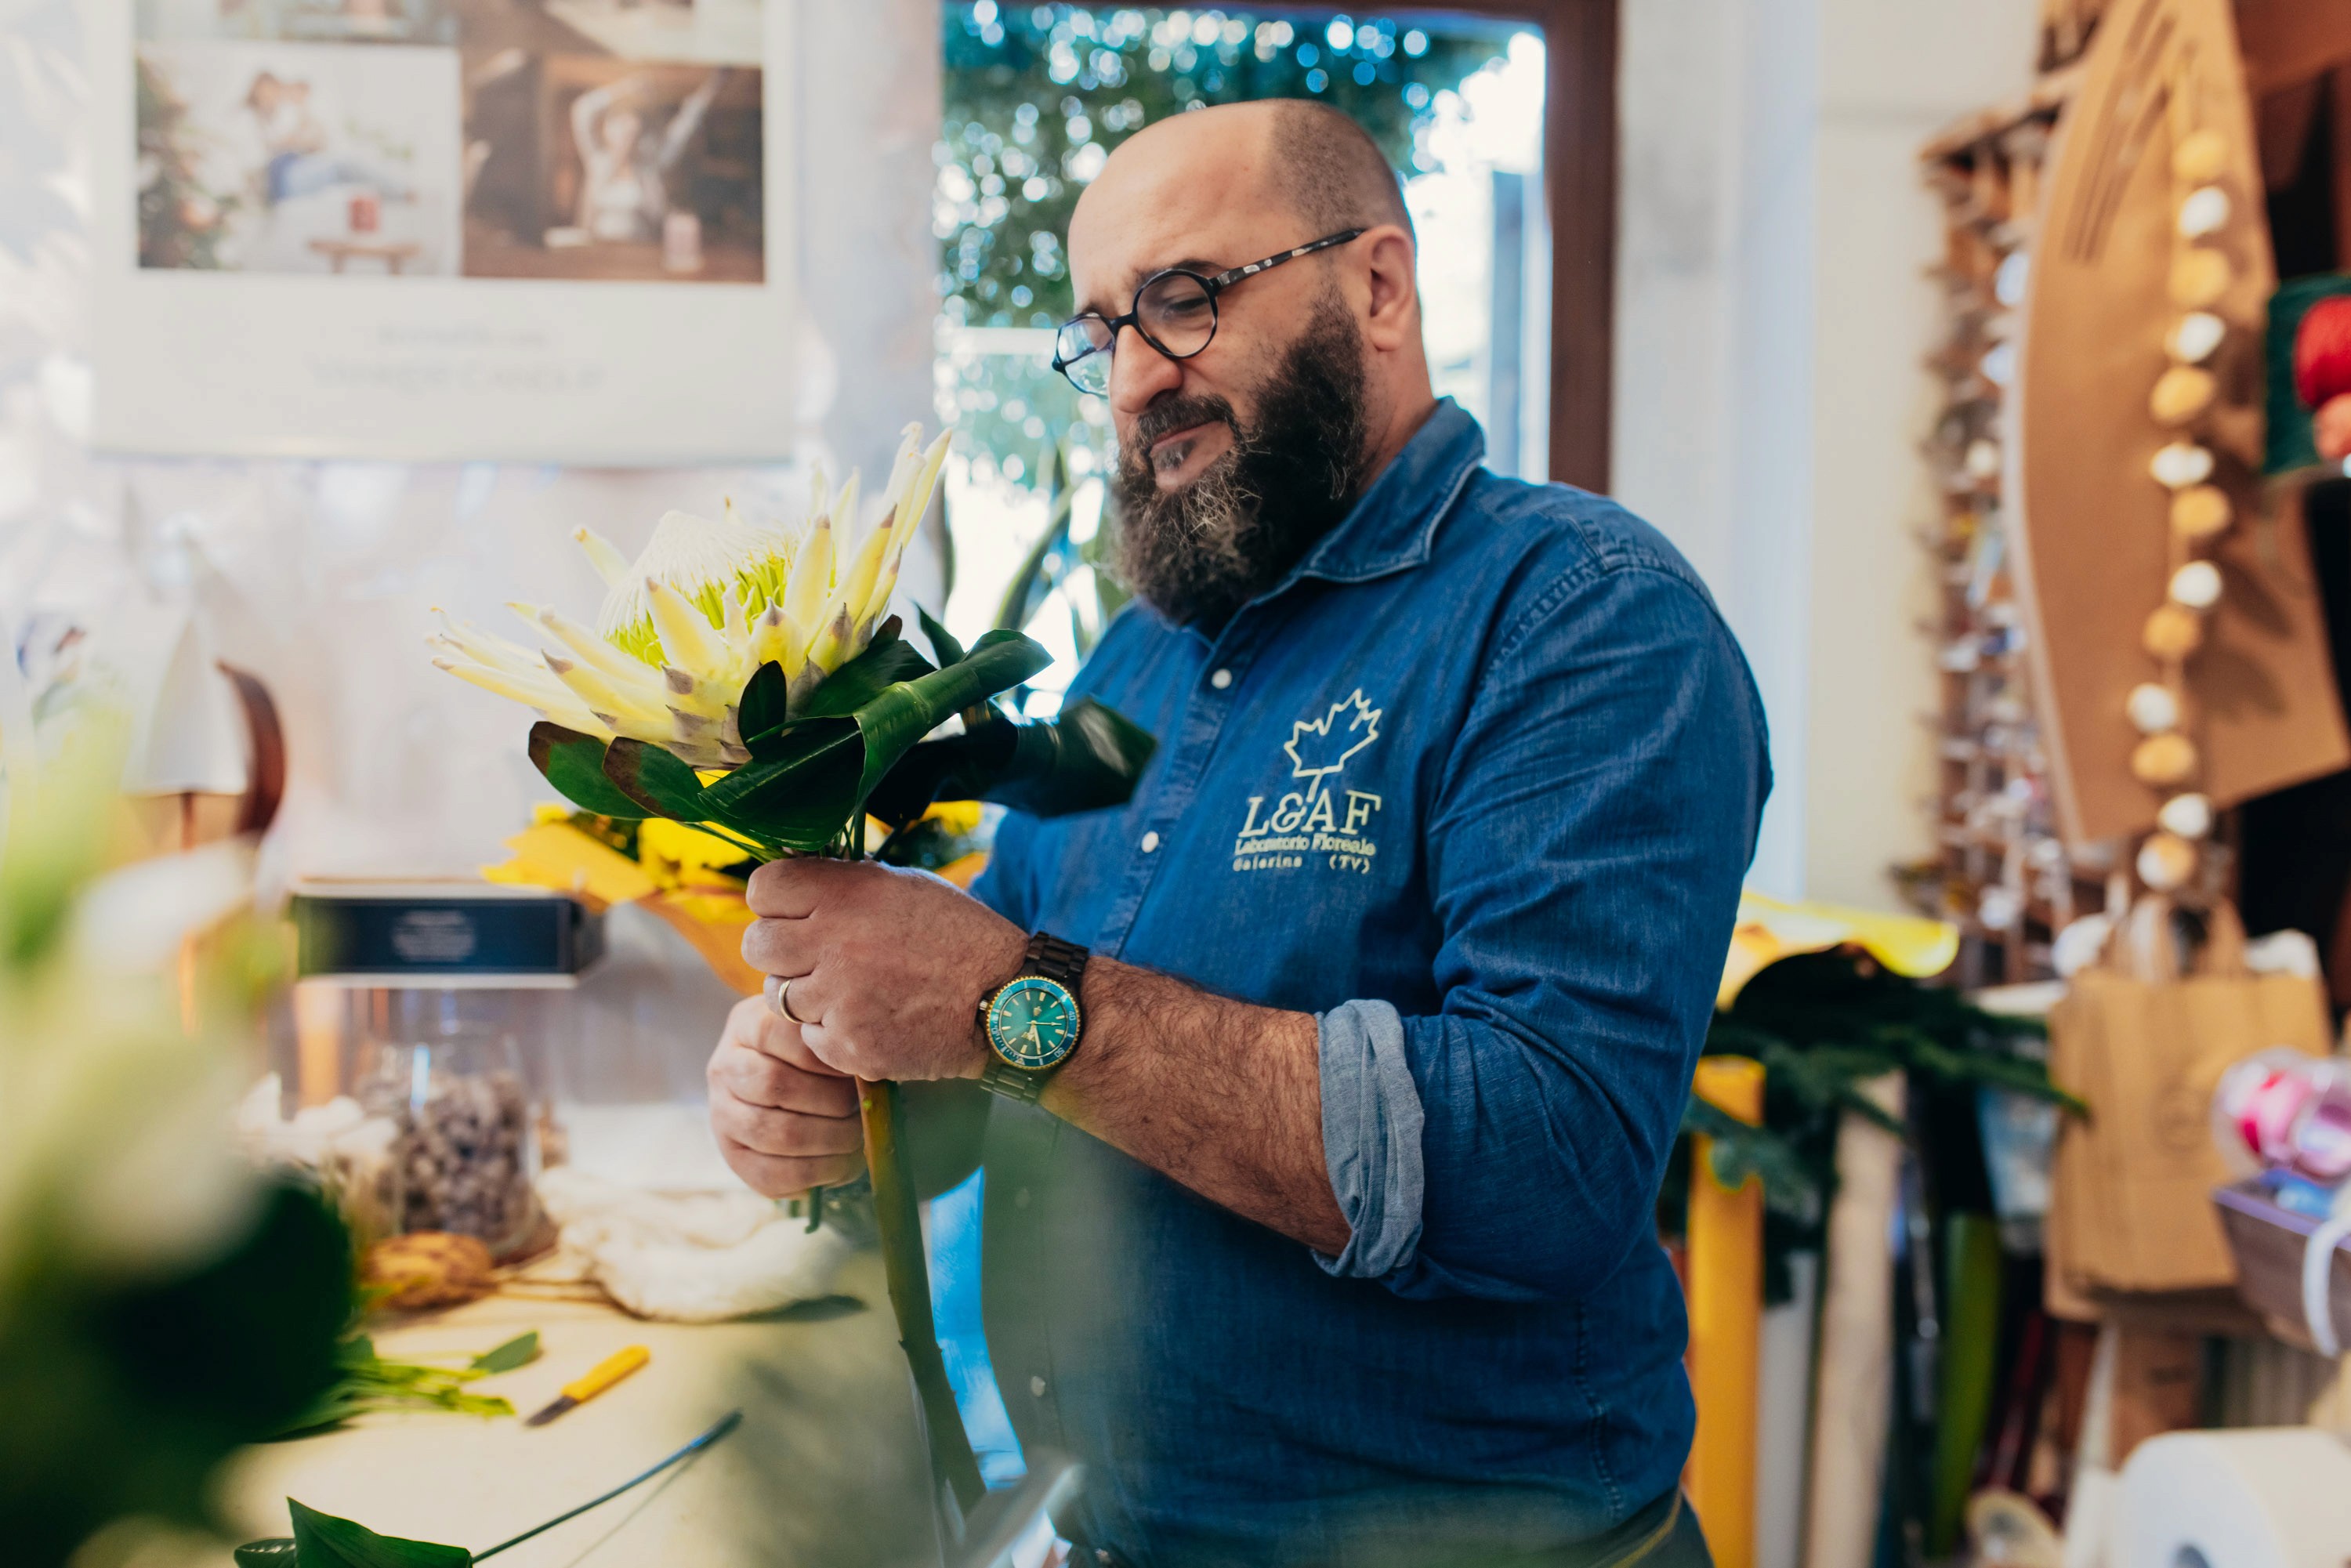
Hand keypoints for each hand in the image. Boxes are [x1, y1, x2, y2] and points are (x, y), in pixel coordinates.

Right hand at [706, 993, 864, 1197]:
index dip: (819, 1053)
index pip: (773, 1033)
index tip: (855, 1066)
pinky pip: (771, 1174)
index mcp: (745, 1025)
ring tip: (856, 1136)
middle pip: (774, 1085)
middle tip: (861, 1107)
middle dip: (830, 1101)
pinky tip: (840, 1164)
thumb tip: (864, 1066)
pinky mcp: (733, 1156)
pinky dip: (815, 1173)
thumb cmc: (818, 1054)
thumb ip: (832, 1038)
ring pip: (774, 1132)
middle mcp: (724, 1067)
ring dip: (827, 1139)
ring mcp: (722, 1113)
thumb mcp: (820, 1031)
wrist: (789, 1088)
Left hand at [740, 858, 1027, 1082]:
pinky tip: (869, 1019)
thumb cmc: (957, 936)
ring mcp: (837, 999)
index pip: (762, 889)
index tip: (792, 909)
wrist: (1005, 1002)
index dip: (774, 900)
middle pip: (756, 944)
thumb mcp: (904, 887)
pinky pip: (808, 1037)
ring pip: (776, 996)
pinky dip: (830, 1031)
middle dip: (778, 949)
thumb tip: (792, 882)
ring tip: (848, 989)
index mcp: (848, 894)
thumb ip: (844, 884)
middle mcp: (834, 943)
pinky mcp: (846, 1045)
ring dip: (803, 994)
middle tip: (812, 955)